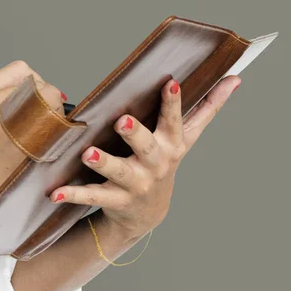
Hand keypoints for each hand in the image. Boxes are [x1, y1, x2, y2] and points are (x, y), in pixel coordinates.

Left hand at [48, 75, 242, 239]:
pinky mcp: (115, 200)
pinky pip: (92, 196)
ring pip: (118, 172)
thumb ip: (207, 109)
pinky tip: (55, 192)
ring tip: (88, 153)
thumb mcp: (185, 138)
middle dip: (136, 133)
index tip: (170, 83)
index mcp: (171, 145)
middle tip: (123, 120)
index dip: (173, 103)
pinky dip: (73, 194)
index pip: (174, 121)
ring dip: (103, 162)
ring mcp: (135, 184)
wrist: (148, 212)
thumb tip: (235, 79)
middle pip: (146, 147)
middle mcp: (155, 164)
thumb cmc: (163, 163)